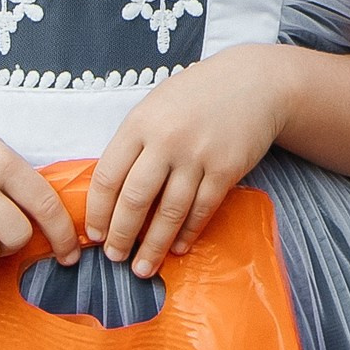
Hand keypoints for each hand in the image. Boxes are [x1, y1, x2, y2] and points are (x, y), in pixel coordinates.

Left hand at [83, 49, 298, 275]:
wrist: (254, 81)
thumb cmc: (197, 95)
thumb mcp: (156, 106)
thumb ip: (134, 142)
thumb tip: (111, 190)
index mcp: (139, 123)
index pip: (107, 176)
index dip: (98, 211)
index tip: (95, 234)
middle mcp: (166, 140)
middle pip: (134, 200)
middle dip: (121, 236)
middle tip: (115, 257)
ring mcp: (197, 155)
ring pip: (168, 212)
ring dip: (153, 246)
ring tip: (142, 267)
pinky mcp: (226, 169)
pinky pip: (201, 210)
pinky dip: (187, 234)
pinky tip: (177, 248)